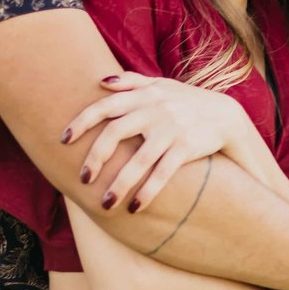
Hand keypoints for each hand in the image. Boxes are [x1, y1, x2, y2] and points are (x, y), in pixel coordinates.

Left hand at [62, 72, 252, 210]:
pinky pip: (163, 172)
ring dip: (120, 184)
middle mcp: (154, 110)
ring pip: (139, 159)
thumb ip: (131, 82)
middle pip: (115, 133)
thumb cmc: (185, 101)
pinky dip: (148, 191)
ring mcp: (171, 129)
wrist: (225, 115)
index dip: (81, 122)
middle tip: (83, 180)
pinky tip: (135, 208)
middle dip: (96, 158)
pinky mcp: (186, 147)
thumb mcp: (160, 85)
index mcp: (143, 95)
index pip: (105, 105)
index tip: (63, 140)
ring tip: (106, 205)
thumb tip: (101, 81)